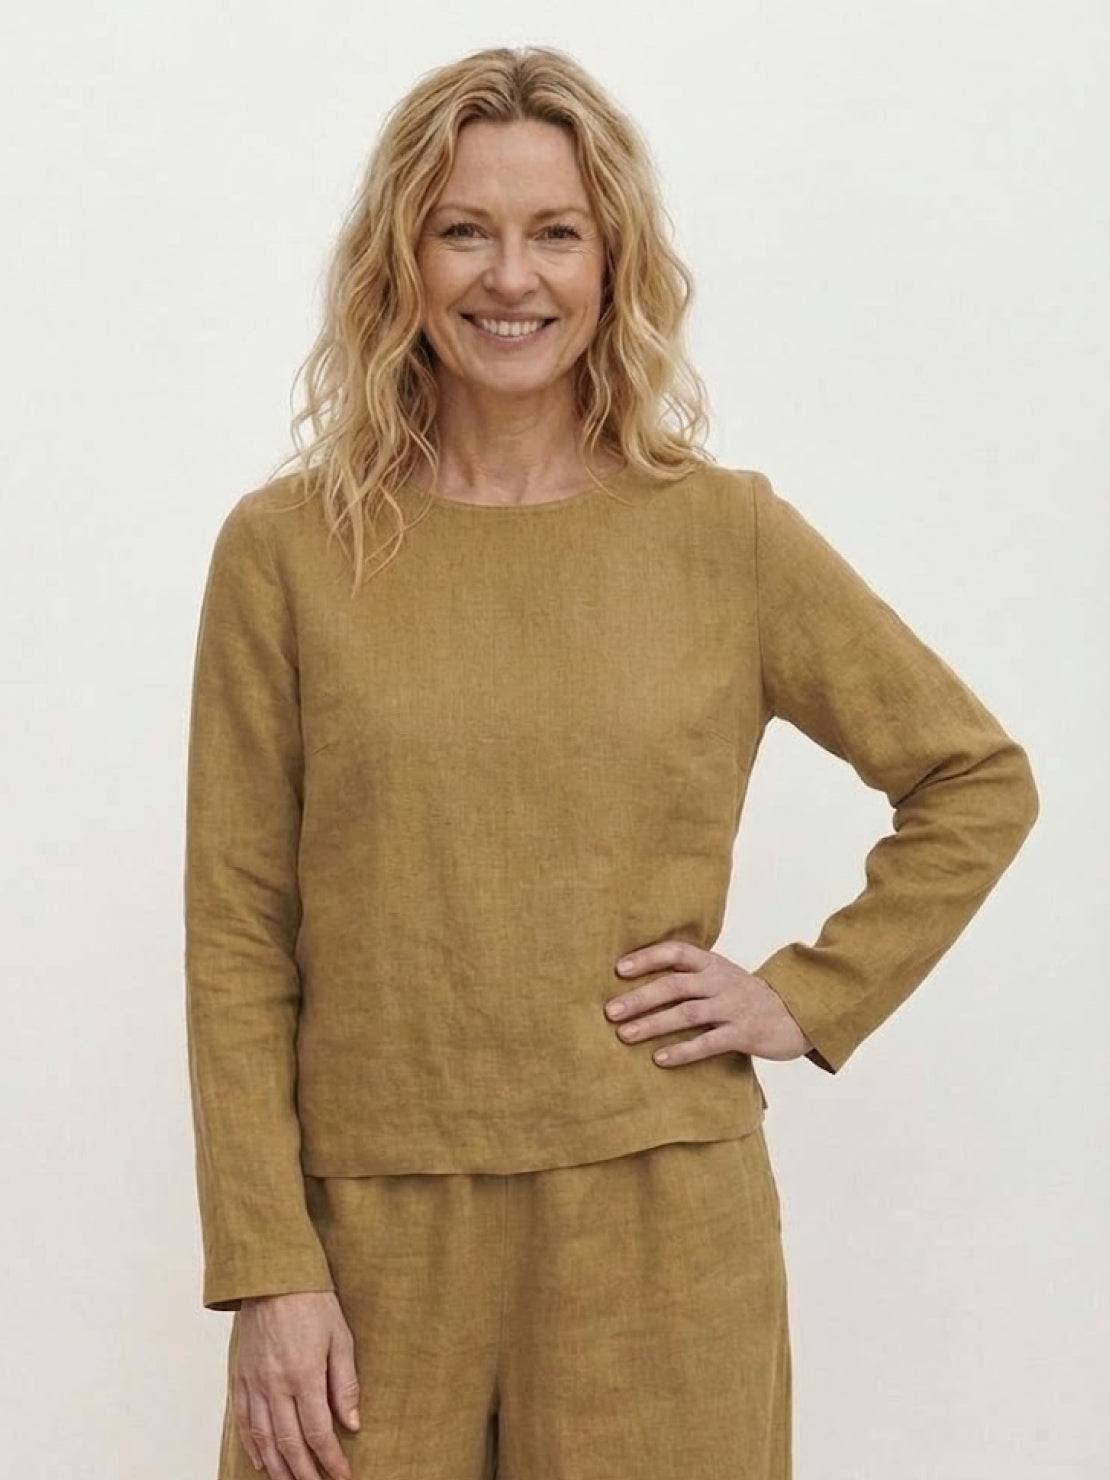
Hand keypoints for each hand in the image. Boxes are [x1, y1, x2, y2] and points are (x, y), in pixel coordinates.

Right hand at [232, 1291, 359, 1479]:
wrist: (273, 1275)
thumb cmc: (313, 1302)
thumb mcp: (340, 1337)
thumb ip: (345, 1382)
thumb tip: (352, 1423)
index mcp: (304, 1375)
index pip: (318, 1432)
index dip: (330, 1459)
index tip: (342, 1476)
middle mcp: (275, 1385)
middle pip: (289, 1443)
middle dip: (305, 1473)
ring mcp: (255, 1382)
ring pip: (264, 1439)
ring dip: (278, 1467)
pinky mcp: (241, 1376)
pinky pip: (243, 1420)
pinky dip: (252, 1445)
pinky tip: (262, 1462)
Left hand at [605, 940, 812, 1066]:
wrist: (798, 1012)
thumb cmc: (746, 996)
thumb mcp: (721, 976)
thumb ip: (689, 975)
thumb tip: (638, 982)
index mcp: (712, 963)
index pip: (676, 951)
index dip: (647, 957)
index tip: (618, 969)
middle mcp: (720, 981)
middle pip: (674, 984)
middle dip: (640, 997)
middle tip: (610, 1011)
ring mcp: (733, 1007)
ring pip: (687, 1013)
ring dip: (653, 1024)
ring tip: (625, 1035)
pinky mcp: (744, 1033)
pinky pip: (709, 1042)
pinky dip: (683, 1051)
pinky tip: (660, 1059)